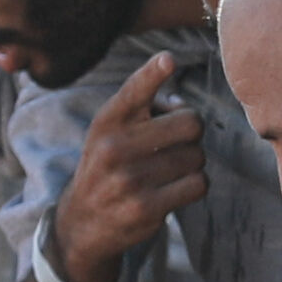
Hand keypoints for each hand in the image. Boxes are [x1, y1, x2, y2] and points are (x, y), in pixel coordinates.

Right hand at [40, 52, 205, 281]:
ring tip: (169, 168)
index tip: (168, 60)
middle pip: (190, 123)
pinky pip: (198, 184)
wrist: (84, 221)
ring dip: (192, 162)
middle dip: (192, 132)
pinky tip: (174, 187)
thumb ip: (143, 107)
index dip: (153, 72)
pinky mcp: (146, 209)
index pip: (135, 90)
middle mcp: (114, 147)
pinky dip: (194, 185)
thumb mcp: (110, 130)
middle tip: (177, 142)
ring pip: (197, 156)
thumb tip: (181, 103)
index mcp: (107, 121)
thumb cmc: (108, 165)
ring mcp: (130, 180)